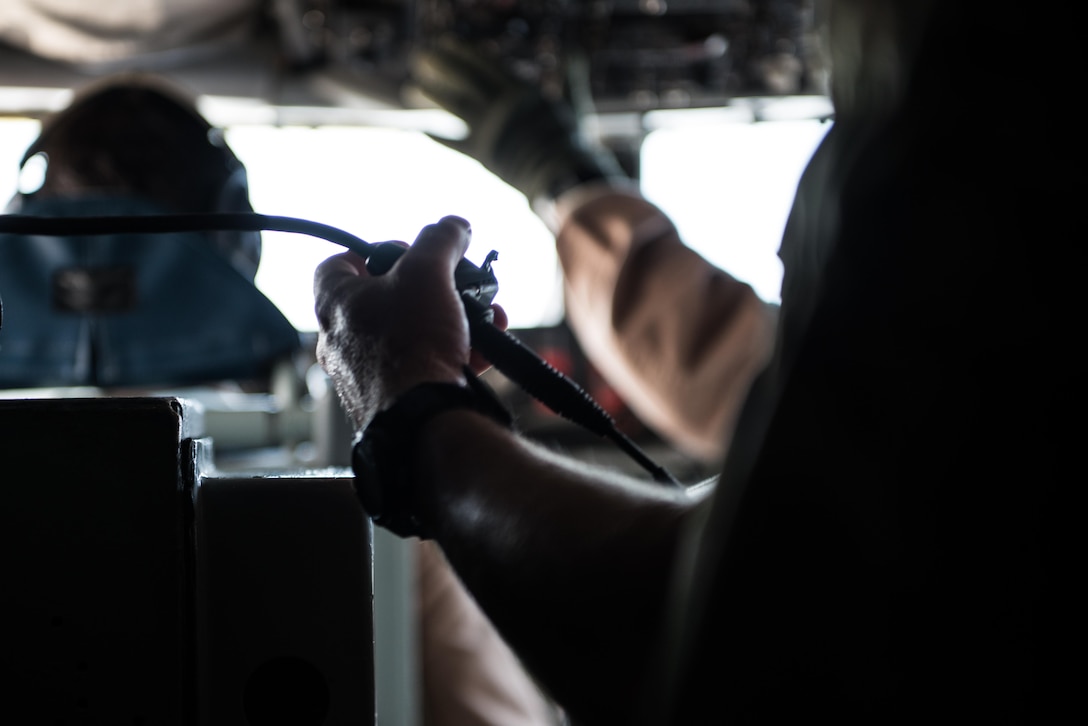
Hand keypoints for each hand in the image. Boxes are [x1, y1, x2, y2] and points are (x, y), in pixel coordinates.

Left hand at [314, 215, 506, 428]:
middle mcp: (342, 342)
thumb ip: (441, 241)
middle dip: (433, 290)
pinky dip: (452, 356)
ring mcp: (366, 377)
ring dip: (451, 322)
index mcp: (335, 305)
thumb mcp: (429, 273)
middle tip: (459, 287)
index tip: (408, 252)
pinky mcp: (394, 402)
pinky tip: (483, 353)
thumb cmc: (412, 344)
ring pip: (411, 336)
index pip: (338, 264)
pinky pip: (423, 369)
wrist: (425, 419)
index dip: (373, 250)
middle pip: (387, 300)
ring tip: (485, 321)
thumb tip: (454, 226)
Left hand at [410, 39, 624, 206]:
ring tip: (411, 87)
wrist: (561, 173)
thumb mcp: (572, 103)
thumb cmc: (571, 141)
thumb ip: (570, 77)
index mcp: (520, 91)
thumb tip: (577, 52)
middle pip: (464, 80)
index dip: (464, 53)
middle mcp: (500, 105)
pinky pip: (454, 143)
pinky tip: (418, 129)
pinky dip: (436, 137)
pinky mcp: (482, 153)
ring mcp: (489, 128)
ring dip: (431, 95)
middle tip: (421, 56)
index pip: (485, 65)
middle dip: (442, 66)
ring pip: (453, 106)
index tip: (447, 43)